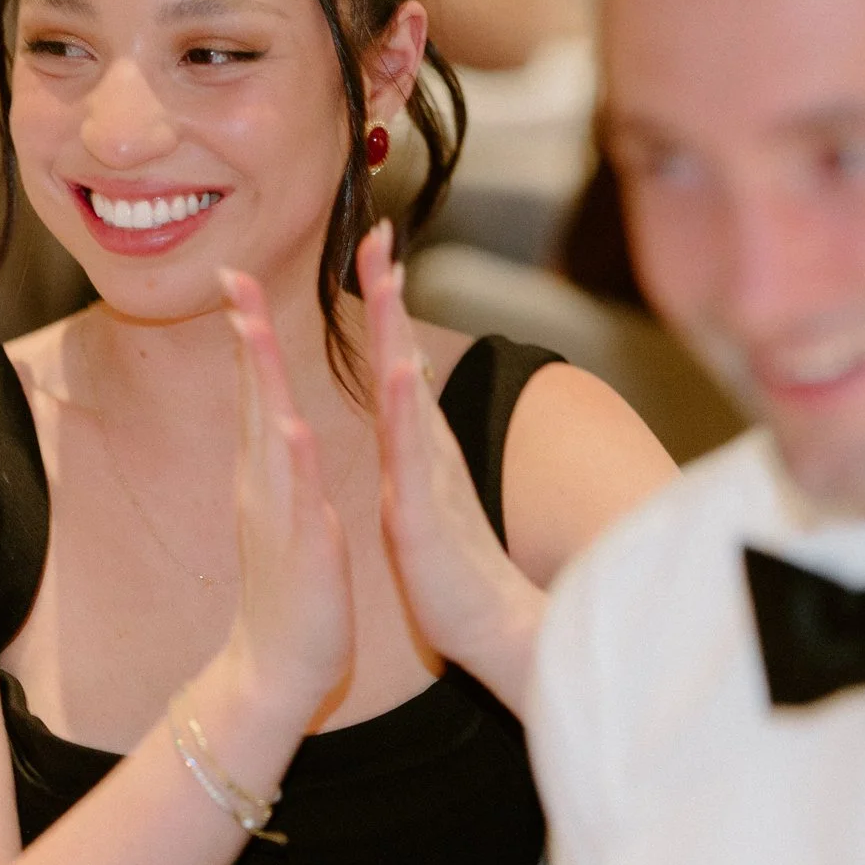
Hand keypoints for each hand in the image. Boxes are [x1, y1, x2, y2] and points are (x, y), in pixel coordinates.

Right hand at [216, 270, 353, 717]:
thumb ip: (280, 470)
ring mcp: (278, 515)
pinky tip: (290, 426)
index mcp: (267, 475)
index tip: (241, 276)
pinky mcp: (301, 549)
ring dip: (262, 378)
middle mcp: (263, 485)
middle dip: (247, 331)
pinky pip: (297, 499)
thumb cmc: (291, 595)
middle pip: (254, 394)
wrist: (275, 674)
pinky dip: (292, 462)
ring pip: (268, 431)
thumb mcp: (286, 515)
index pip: (259, 390)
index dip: (252, 332)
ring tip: (252, 325)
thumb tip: (278, 429)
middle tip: (234, 273)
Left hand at [358, 223, 545, 713]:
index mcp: (416, 443)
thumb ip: (419, 443)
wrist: (492, 632)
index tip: (372, 240)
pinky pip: (412, 458)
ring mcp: (427, 477)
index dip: (384, 300)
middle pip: (404, 355)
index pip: (397, 357)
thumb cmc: (454, 567)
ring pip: (407, 393)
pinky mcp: (423, 515)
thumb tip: (411, 396)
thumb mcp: (424, 491)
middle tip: (379, 232)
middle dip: (389, 292)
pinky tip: (399, 376)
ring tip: (386, 283)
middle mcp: (426, 448)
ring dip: (396, 334)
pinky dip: (405, 414)